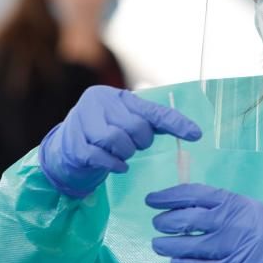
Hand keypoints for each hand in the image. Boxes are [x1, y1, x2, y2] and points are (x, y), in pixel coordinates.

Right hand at [39, 87, 200, 197]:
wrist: (66, 148)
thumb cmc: (104, 132)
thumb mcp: (126, 121)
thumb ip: (149, 121)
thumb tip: (190, 130)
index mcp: (117, 96)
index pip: (152, 110)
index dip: (175, 123)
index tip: (196, 135)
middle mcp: (98, 102)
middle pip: (135, 126)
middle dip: (141, 141)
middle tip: (135, 145)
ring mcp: (82, 121)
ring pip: (116, 139)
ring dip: (126, 153)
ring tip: (123, 154)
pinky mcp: (74, 143)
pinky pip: (100, 156)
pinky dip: (113, 164)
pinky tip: (117, 166)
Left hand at [147, 184, 262, 262]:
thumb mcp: (254, 210)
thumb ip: (228, 207)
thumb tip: (198, 205)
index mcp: (234, 203)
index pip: (194, 194)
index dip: (169, 196)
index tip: (153, 199)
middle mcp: (228, 223)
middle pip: (185, 219)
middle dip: (165, 221)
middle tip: (157, 223)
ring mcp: (228, 248)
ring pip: (187, 245)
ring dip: (167, 245)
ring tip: (158, 244)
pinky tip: (175, 262)